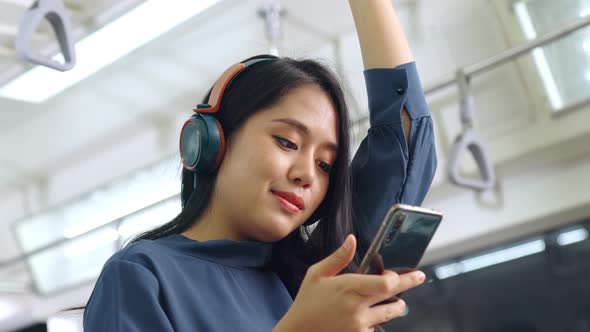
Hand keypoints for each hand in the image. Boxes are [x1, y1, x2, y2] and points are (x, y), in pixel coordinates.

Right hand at [274, 234, 425, 331]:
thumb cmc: (307, 302)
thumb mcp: (317, 274)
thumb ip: (338, 258)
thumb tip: (352, 239)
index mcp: (348, 288)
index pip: (386, 283)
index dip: (397, 277)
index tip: (397, 272)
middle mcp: (357, 308)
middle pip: (394, 297)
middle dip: (408, 285)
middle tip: (418, 277)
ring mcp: (359, 325)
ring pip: (390, 314)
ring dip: (396, 306)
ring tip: (396, 300)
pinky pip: (378, 327)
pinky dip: (378, 320)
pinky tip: (371, 315)